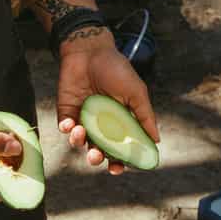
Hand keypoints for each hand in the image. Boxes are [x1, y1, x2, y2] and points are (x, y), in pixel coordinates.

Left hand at [56, 27, 158, 174]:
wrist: (90, 51)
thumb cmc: (116, 69)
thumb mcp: (136, 93)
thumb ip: (145, 116)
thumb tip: (156, 141)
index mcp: (119, 123)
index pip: (119, 148)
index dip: (119, 161)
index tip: (118, 168)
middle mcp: (101, 125)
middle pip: (98, 150)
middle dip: (96, 158)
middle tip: (96, 156)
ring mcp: (83, 119)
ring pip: (80, 142)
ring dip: (80, 143)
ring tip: (81, 132)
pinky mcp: (67, 111)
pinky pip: (64, 128)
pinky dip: (67, 130)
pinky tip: (71, 125)